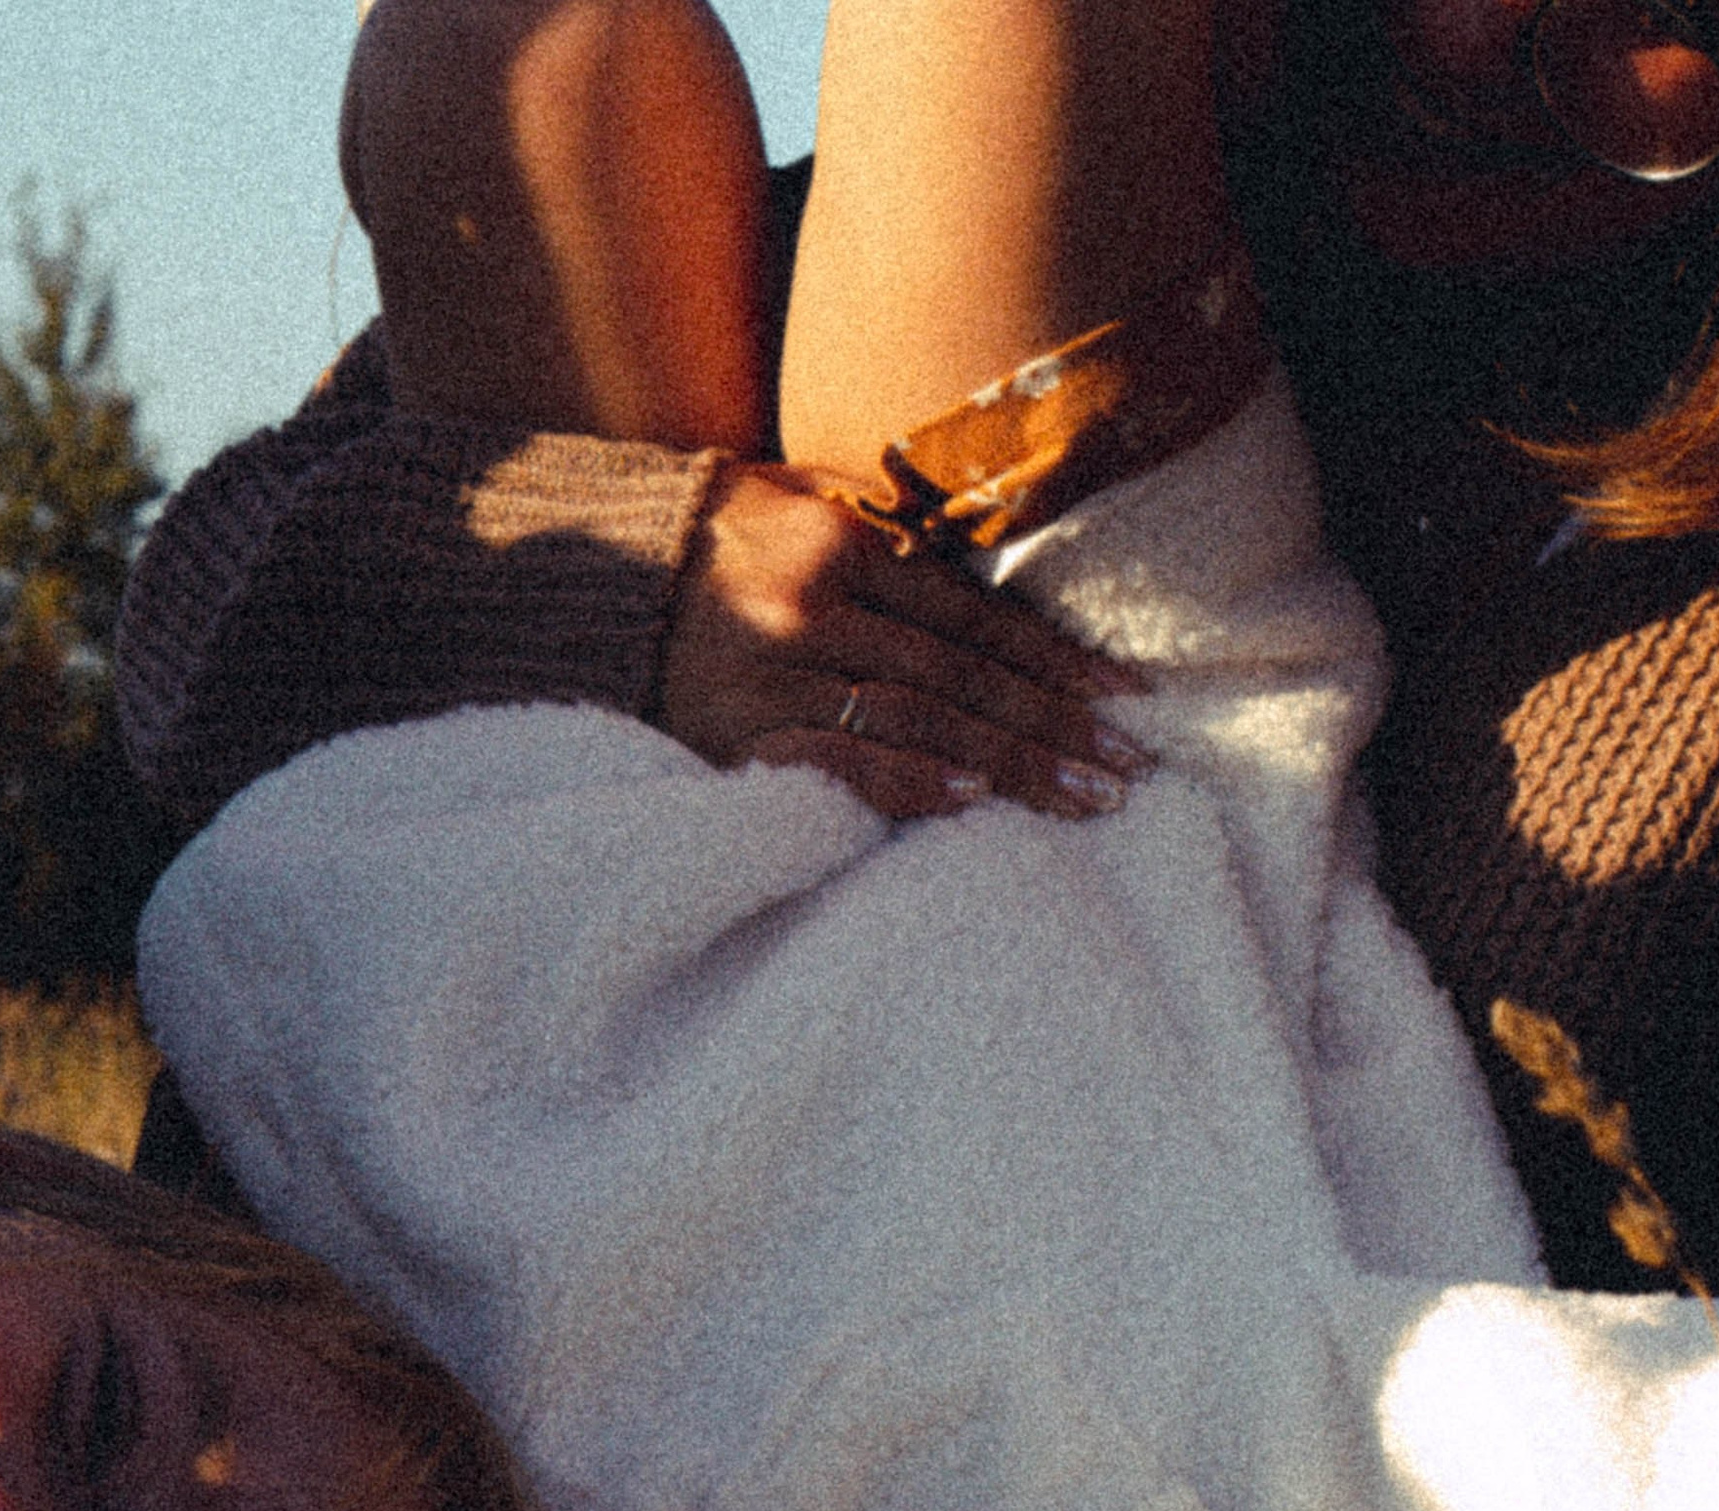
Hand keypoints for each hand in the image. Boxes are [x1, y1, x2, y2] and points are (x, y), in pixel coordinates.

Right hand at [656, 462, 1150, 820]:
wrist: (589, 582)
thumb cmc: (713, 542)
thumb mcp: (797, 498)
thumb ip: (886, 527)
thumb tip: (983, 554)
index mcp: (844, 546)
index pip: (976, 616)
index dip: (1058, 659)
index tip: (1126, 696)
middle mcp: (818, 607)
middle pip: (965, 678)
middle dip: (1055, 726)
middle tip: (1129, 769)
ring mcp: (780, 676)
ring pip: (921, 725)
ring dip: (1011, 766)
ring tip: (1084, 800)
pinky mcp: (743, 738)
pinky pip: (842, 766)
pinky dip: (911, 785)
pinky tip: (973, 804)